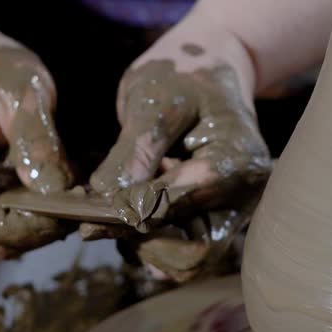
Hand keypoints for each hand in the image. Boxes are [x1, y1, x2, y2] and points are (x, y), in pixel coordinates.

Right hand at [0, 40, 71, 256]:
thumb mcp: (20, 84)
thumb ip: (35, 135)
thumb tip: (55, 190)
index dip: (20, 227)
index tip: (64, 214)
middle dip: (35, 229)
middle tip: (82, 204)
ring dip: (35, 226)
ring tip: (72, 197)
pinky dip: (28, 217)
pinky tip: (55, 194)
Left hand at [88, 21, 271, 278]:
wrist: (207, 70)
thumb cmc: (183, 76)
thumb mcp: (154, 102)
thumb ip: (134, 151)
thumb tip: (105, 198)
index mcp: (240, 163)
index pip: (183, 204)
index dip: (132, 213)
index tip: (86, 218)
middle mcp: (244, 199)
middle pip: (192, 254)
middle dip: (142, 240)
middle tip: (96, 218)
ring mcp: (230, 214)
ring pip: (184, 262)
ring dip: (142, 245)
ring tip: (110, 207)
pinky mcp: (210, 220)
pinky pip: (177, 250)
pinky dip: (146, 240)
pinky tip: (125, 207)